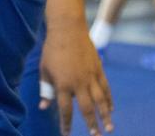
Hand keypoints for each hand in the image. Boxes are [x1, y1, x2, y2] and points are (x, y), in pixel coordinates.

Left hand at [39, 19, 113, 135]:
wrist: (68, 29)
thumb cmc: (52, 49)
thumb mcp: (44, 70)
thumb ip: (46, 89)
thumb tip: (43, 107)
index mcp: (62, 84)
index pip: (65, 110)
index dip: (66, 124)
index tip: (67, 134)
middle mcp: (78, 82)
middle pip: (86, 108)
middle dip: (92, 124)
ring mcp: (90, 76)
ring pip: (100, 100)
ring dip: (105, 116)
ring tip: (110, 129)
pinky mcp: (98, 69)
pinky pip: (106, 88)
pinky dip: (109, 100)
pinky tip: (111, 109)